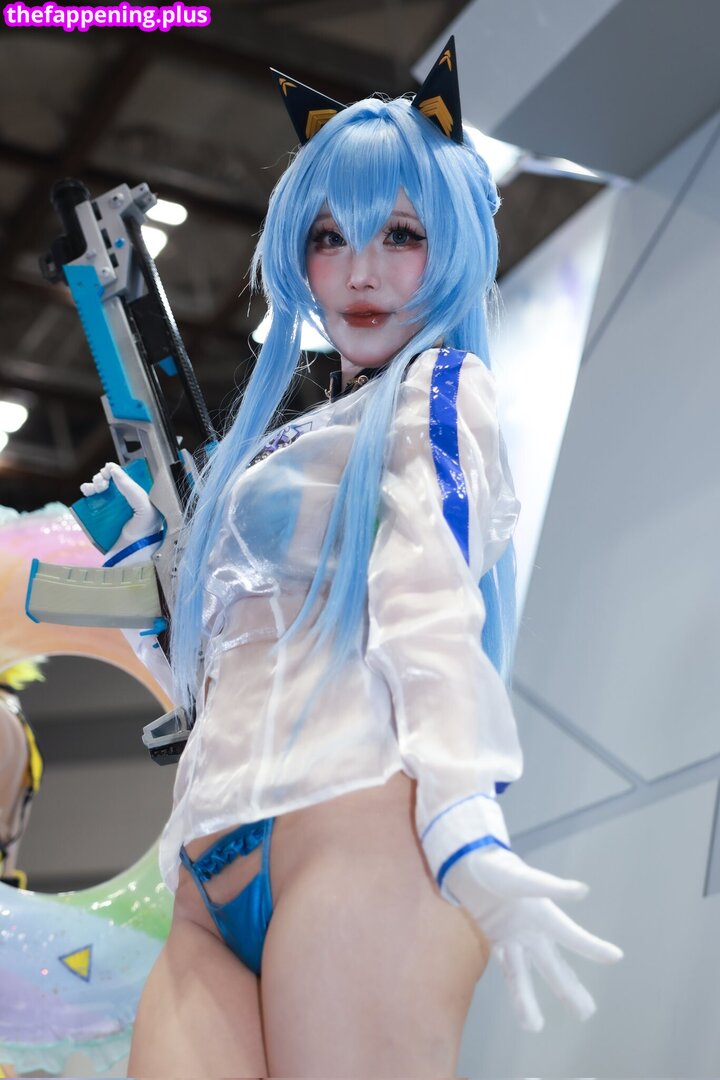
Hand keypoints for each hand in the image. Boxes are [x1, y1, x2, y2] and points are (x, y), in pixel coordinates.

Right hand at [80, 462, 162, 564]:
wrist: (130, 557)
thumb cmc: (143, 533)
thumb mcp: (143, 508)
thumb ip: (131, 488)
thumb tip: (113, 469)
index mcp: (139, 497)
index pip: (125, 478)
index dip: (116, 471)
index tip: (109, 470)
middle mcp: (125, 501)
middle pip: (110, 480)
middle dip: (103, 476)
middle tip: (102, 484)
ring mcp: (111, 509)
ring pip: (99, 488)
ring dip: (94, 482)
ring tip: (95, 488)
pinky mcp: (99, 517)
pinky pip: (90, 500)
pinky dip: (86, 491)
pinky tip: (87, 492)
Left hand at [444, 845, 622, 1031]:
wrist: (472, 863)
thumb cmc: (500, 867)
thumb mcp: (522, 877)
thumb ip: (550, 886)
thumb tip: (581, 891)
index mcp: (544, 914)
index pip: (572, 936)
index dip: (592, 947)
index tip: (616, 957)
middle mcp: (533, 930)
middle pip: (553, 965)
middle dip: (568, 989)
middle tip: (585, 1013)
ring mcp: (515, 936)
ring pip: (525, 973)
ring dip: (528, 998)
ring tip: (535, 1027)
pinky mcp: (497, 938)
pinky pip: (506, 966)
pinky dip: (514, 984)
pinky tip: (521, 1007)